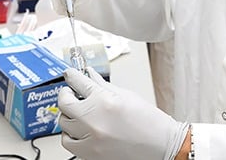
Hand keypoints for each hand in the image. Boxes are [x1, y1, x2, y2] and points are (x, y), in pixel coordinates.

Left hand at [58, 68, 187, 159]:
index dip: (71, 76)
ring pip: (64, 123)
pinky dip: (70, 135)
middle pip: (65, 103)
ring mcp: (90, 139)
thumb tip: (89, 75)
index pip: (78, 82)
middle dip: (66, 94)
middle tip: (71, 92)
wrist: (161, 146)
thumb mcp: (126, 96)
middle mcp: (94, 120)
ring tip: (78, 112)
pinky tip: (79, 129)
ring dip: (69, 115)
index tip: (69, 75)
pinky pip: (68, 142)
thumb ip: (103, 85)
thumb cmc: (150, 123)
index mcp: (104, 101)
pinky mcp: (90, 154)